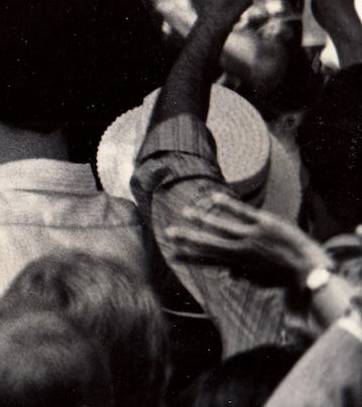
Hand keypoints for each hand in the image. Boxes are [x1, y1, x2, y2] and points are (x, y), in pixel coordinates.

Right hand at [165, 191, 329, 287]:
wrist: (308, 269)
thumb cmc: (285, 276)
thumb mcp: (262, 279)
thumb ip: (244, 275)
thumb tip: (228, 274)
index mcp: (238, 264)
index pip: (208, 259)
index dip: (189, 256)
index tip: (173, 254)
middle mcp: (240, 250)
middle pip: (208, 243)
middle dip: (187, 238)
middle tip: (168, 233)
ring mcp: (251, 236)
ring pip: (221, 226)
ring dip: (202, 219)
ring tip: (185, 213)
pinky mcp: (264, 224)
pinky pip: (242, 212)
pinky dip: (227, 205)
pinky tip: (213, 197)